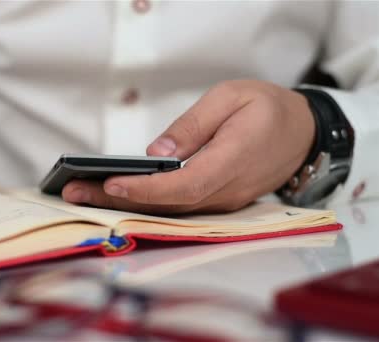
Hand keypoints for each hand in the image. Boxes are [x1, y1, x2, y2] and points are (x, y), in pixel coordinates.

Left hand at [62, 80, 314, 213]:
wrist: (303, 133)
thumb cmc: (267, 108)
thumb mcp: (231, 97)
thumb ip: (194, 126)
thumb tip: (156, 153)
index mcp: (233, 159)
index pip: (185, 185)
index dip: (148, 189)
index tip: (112, 184)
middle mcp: (227, 190)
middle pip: (169, 205)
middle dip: (119, 201)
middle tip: (74, 192)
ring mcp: (224, 201)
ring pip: (170, 211)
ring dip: (126, 205)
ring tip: (83, 193)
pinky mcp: (218, 202)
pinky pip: (179, 208)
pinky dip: (145, 204)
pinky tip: (116, 195)